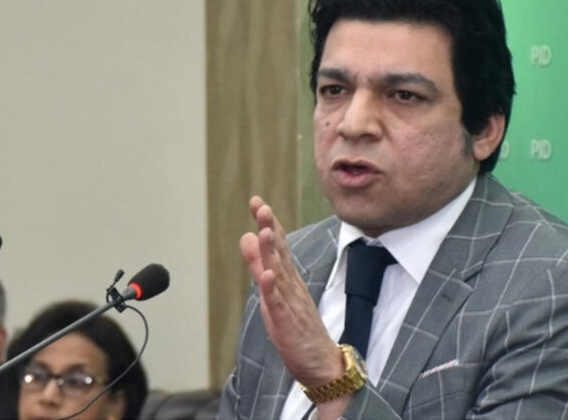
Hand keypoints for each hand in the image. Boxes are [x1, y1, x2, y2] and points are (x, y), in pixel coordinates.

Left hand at [239, 196, 342, 387]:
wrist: (321, 364)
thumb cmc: (297, 327)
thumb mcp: (272, 291)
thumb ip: (258, 264)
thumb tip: (246, 236)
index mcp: (288, 278)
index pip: (278, 246)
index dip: (268, 224)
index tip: (257, 201)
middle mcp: (291, 286)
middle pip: (280, 254)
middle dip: (270, 229)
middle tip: (262, 207)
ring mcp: (291, 304)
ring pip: (280, 274)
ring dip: (272, 253)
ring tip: (263, 231)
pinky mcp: (288, 324)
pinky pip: (279, 305)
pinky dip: (273, 290)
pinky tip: (267, 276)